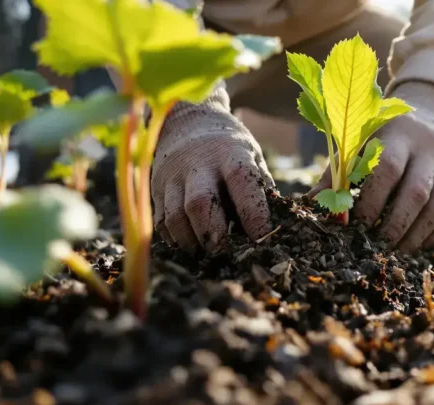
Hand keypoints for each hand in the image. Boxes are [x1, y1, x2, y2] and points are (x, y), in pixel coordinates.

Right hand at [151, 114, 273, 253]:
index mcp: (231, 153)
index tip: (263, 239)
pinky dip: (174, 238)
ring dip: (191, 241)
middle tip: (224, 254)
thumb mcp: (252, 155)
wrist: (188, 120)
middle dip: (213, 234)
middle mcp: (199, 163)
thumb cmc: (229, 146)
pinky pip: (161, 219)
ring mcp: (173, 175)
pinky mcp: (156, 187)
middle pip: (200, 203)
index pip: (243, 183)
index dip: (253, 214)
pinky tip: (188, 244)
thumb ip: (262, 187)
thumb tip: (277, 224)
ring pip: (175, 215)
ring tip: (204, 254)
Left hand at [312, 81, 433, 251]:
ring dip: (417, 233)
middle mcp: (428, 149)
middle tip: (377, 246)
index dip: (373, 200)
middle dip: (395, 224)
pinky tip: (419, 245)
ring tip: (397, 252)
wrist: (433, 113)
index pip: (388, 168)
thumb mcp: (361, 139)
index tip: (357, 224)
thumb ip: (338, 169)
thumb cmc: (385, 132)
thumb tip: (310, 203)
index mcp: (398, 135)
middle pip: (417, 191)